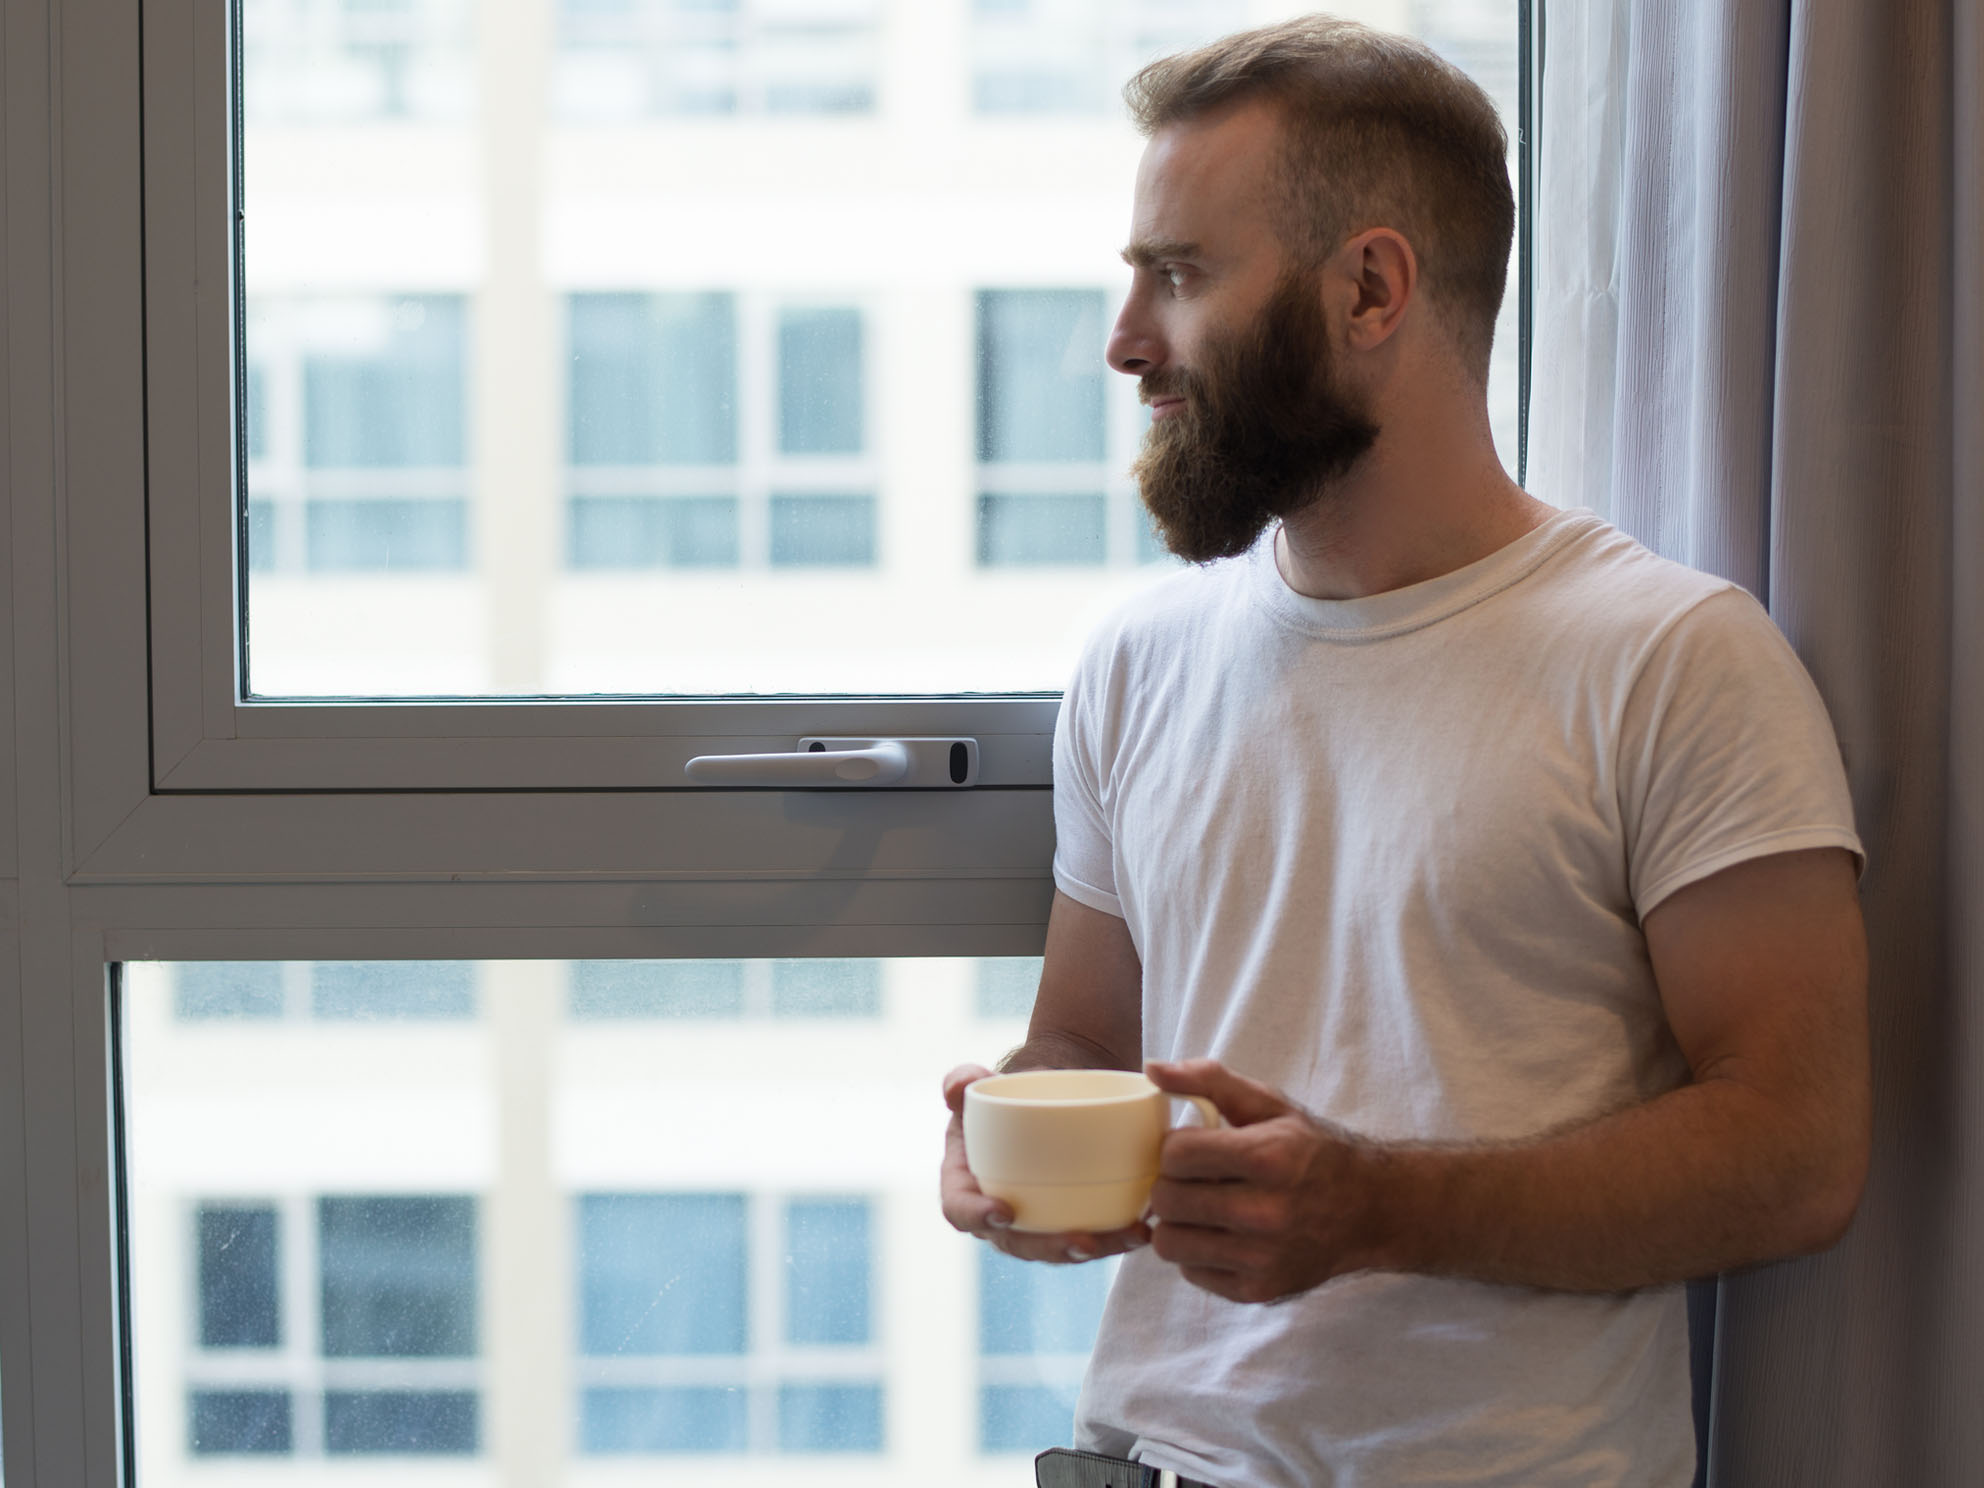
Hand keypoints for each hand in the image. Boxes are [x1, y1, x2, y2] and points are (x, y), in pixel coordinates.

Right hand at [939, 1063, 1151, 1263]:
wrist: (1052, 1090)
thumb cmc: (1011, 1090)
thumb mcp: (984, 1082)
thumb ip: (963, 1080)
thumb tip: (954, 1090)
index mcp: (966, 1183)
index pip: (959, 1209)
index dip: (977, 1216)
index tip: (1005, 1211)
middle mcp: (998, 1214)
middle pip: (1018, 1244)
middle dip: (1051, 1248)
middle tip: (1082, 1240)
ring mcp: (1036, 1223)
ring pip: (1059, 1250)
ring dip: (1094, 1250)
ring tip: (1129, 1236)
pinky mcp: (1070, 1221)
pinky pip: (1090, 1238)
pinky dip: (1118, 1237)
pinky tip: (1142, 1229)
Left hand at [1144, 1058, 1379, 1302]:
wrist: (1370, 1210)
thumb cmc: (1312, 1152)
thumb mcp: (1269, 1105)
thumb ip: (1209, 1081)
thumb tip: (1153, 1069)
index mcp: (1268, 1158)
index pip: (1176, 1155)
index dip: (1174, 1148)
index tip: (1190, 1148)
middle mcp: (1266, 1213)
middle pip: (1167, 1201)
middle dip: (1171, 1184)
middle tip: (1192, 1179)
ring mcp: (1263, 1258)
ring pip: (1170, 1243)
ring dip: (1177, 1223)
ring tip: (1200, 1208)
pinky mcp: (1259, 1290)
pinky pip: (1192, 1273)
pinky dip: (1197, 1253)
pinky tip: (1220, 1235)